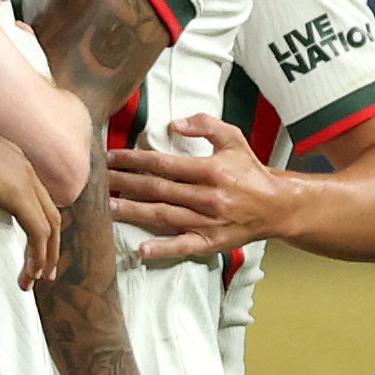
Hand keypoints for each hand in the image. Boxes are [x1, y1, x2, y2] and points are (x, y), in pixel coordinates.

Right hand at [0, 111, 60, 286]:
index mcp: (14, 163)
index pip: (37, 200)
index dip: (39, 227)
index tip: (34, 249)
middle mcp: (25, 170)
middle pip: (51, 214)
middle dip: (50, 246)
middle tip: (44, 271)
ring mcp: (23, 180)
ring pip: (49, 225)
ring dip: (45, 255)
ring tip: (35, 279)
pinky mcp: (16, 194)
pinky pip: (37, 230)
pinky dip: (37, 253)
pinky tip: (29, 271)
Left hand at [107, 115, 289, 261]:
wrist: (275, 206)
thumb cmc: (249, 170)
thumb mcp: (233, 138)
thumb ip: (205, 125)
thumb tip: (174, 125)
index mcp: (210, 170)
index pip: (163, 163)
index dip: (134, 160)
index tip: (111, 157)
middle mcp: (207, 196)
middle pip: (157, 189)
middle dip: (125, 183)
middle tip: (99, 181)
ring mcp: (208, 221)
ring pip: (164, 215)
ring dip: (133, 212)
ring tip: (107, 207)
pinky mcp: (210, 242)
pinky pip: (184, 246)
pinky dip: (163, 249)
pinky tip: (141, 249)